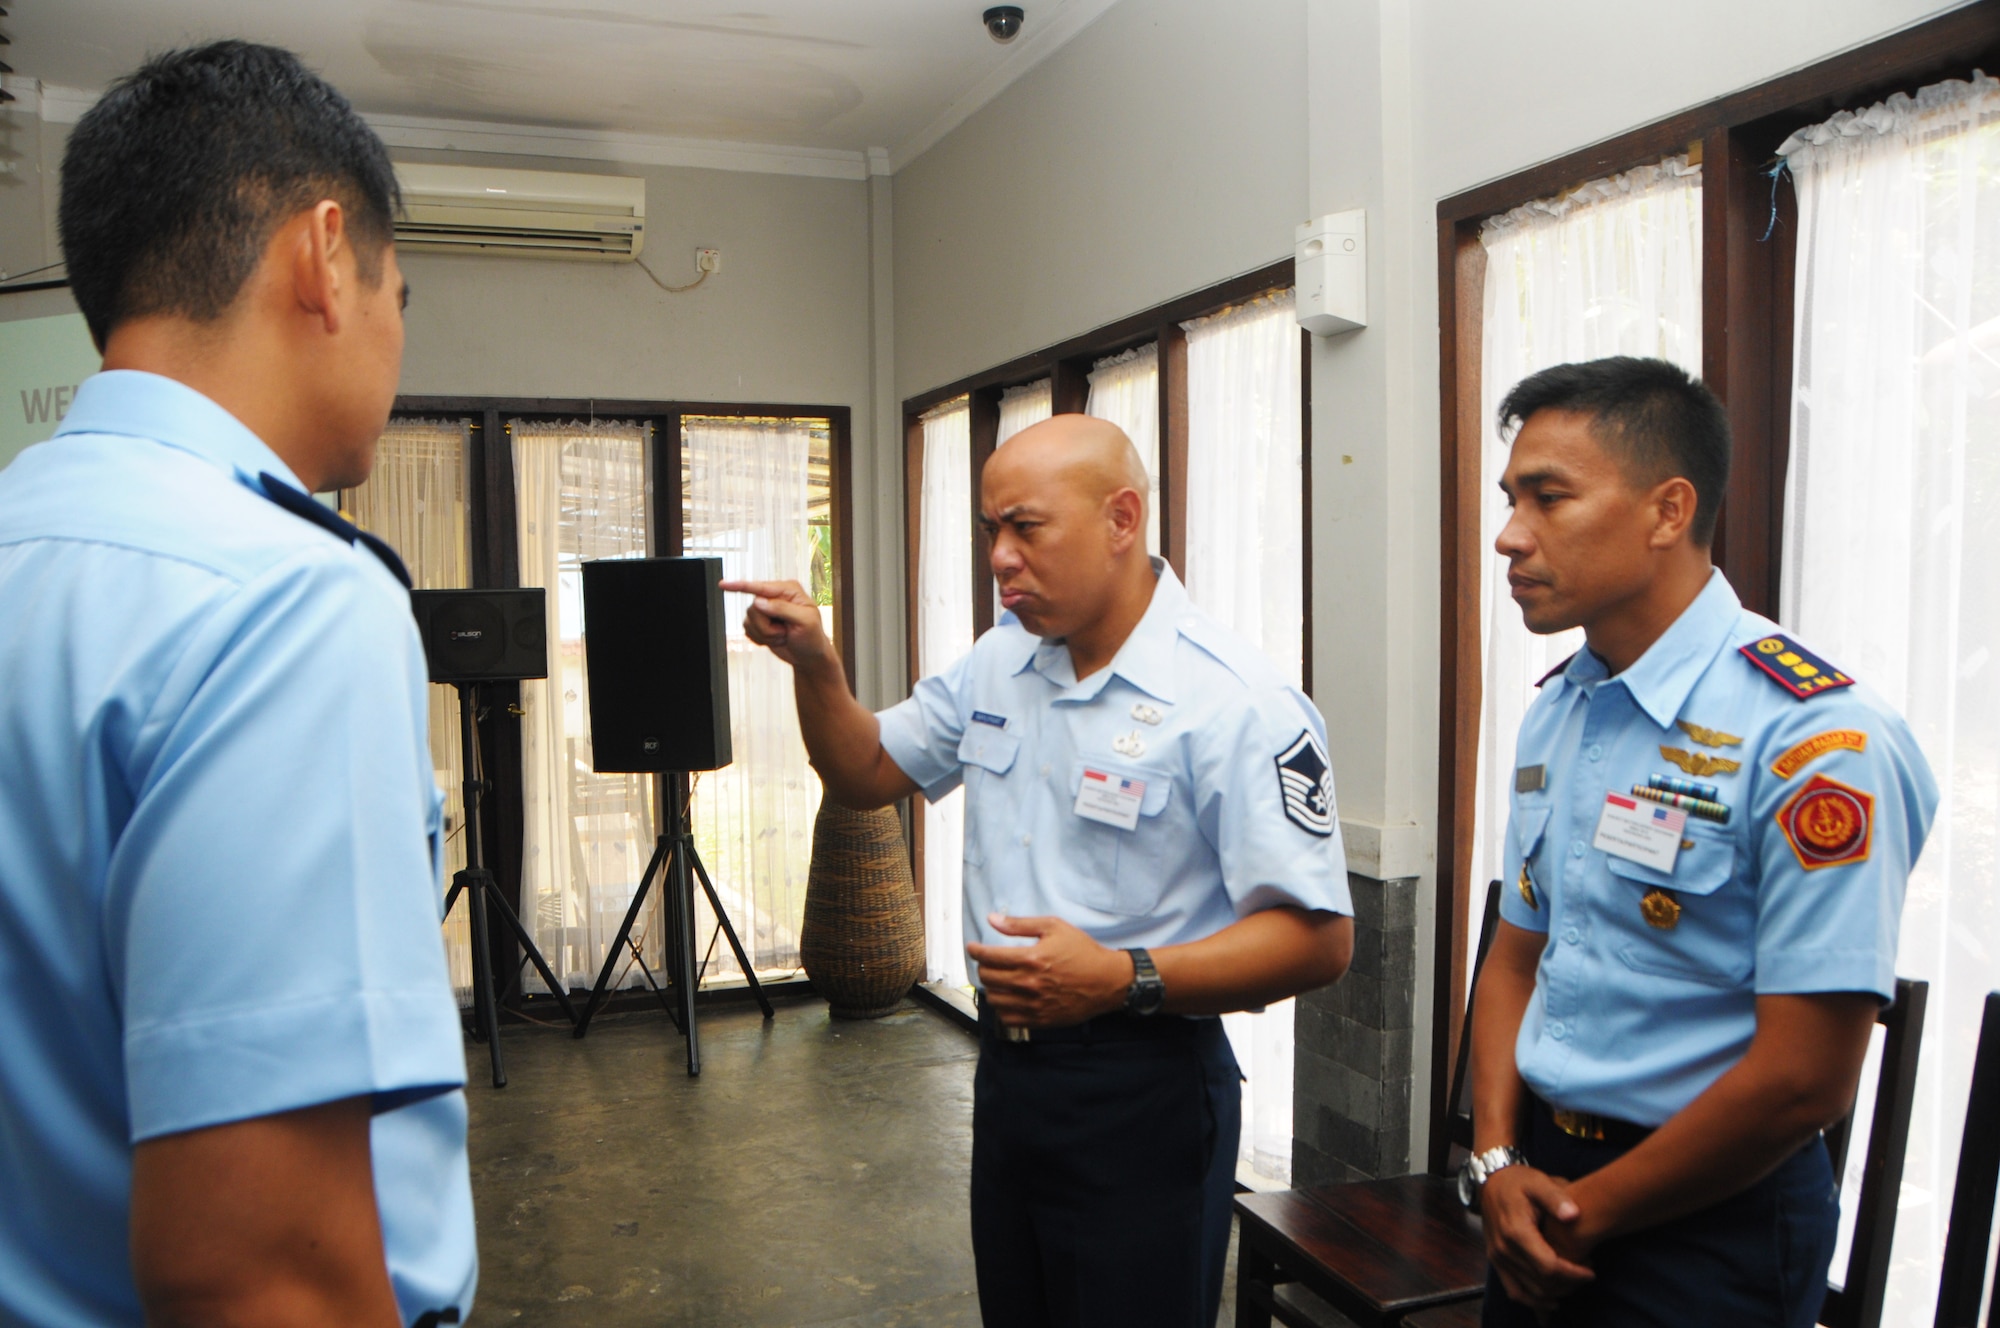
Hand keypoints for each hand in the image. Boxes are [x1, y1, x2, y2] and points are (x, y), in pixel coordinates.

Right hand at [718, 579, 830, 667]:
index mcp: (788, 590)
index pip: (761, 587)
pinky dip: (761, 639)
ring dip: (765, 634)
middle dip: (767, 627)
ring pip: (749, 620)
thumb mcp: (805, 621)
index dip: (740, 586)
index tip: (723, 585)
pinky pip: (748, 630)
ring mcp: (766, 610)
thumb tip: (758, 601)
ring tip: (782, 635)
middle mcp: (775, 597)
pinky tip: (775, 638)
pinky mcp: (759, 623)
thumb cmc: (812, 637)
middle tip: (784, 632)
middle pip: (754, 608)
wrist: (809, 656)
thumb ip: (782, 608)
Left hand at [966, 914, 1131, 1027]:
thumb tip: (993, 919)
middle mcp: (1029, 983)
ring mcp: (1034, 1004)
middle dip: (982, 967)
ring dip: (991, 988)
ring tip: (997, 980)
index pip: (989, 957)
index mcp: (1031, 958)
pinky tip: (1008, 998)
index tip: (973, 948)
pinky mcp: (1040, 1019)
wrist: (1107, 981)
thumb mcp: (1054, 927)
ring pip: (995, 1000)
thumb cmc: (1083, 952)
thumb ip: (1020, 924)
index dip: (975, 951)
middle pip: (988, 978)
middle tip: (986, 962)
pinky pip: (1008, 1018)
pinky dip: (1002, 1008)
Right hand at [1481, 1164, 1593, 1314]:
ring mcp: (1498, 1257)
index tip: (1591, 1271)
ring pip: (1529, 1291)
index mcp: (1516, 1231)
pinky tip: (1551, 1301)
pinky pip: (1514, 1291)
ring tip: (1574, 1285)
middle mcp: (1504, 1249)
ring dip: (1554, 1294)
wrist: (1491, 1181)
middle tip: (1587, 1275)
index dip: (1573, 1274)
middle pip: (1541, 1282)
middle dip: (1568, 1284)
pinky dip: (1533, 1301)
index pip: (1548, 1267)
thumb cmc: (1519, 1181)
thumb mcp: (1539, 1182)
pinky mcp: (1496, 1260)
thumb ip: (1557, 1197)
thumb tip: (1574, 1215)